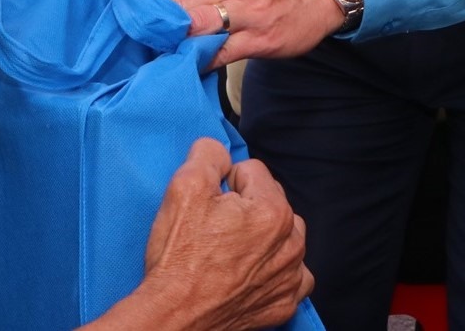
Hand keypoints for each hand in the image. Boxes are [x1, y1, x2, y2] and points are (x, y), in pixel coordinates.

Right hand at [90, 138, 312, 330]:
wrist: (173, 318)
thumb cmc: (179, 258)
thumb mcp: (184, 188)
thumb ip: (208, 155)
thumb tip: (220, 150)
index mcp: (273, 210)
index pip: (252, 171)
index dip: (225, 183)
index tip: (209, 204)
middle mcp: (292, 243)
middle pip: (271, 202)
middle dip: (247, 208)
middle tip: (215, 229)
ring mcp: (290, 277)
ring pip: (284, 237)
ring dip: (263, 238)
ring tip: (230, 251)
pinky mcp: (283, 304)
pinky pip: (290, 275)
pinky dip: (274, 271)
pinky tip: (249, 273)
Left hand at [157, 0, 343, 66]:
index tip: (167, 1)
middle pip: (178, 5)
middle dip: (166, 20)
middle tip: (168, 27)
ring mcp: (250, 12)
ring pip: (194, 30)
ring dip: (179, 41)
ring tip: (179, 43)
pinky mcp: (259, 41)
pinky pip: (216, 55)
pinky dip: (200, 59)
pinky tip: (197, 57)